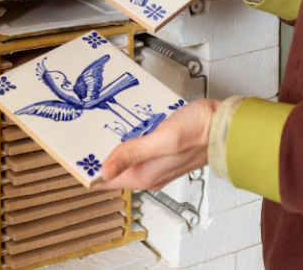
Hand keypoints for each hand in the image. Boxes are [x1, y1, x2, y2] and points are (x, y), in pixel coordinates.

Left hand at [93, 99, 219, 191]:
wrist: (225, 127)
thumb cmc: (198, 130)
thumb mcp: (162, 138)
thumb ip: (133, 153)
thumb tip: (104, 170)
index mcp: (145, 175)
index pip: (106, 179)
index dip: (90, 167)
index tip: (77, 152)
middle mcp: (149, 174)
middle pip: (115, 169)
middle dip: (100, 154)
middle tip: (85, 134)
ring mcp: (158, 164)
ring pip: (127, 159)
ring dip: (115, 146)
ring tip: (101, 127)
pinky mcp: (166, 152)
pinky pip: (140, 149)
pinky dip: (131, 139)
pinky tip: (130, 124)